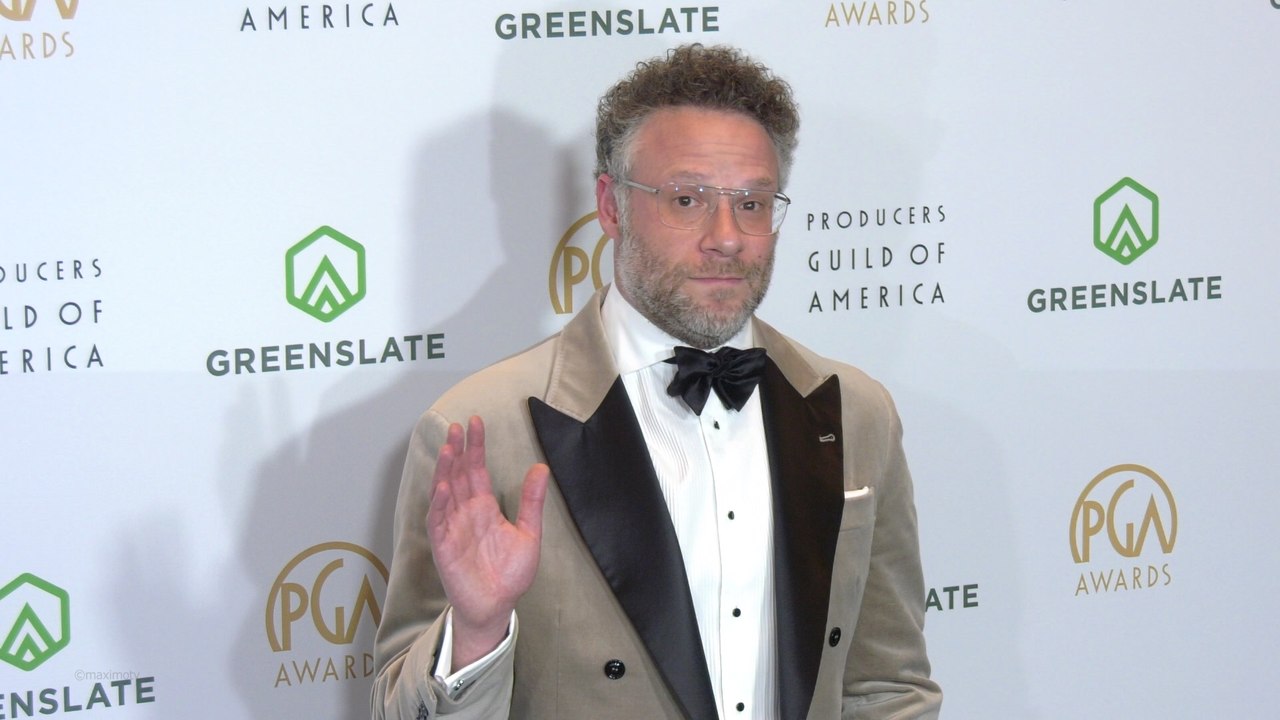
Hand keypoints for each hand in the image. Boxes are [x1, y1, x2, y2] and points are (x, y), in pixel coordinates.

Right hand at [427, 416, 548, 666]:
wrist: (496, 605)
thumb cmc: (509, 573)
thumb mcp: (529, 534)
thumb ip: (532, 502)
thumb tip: (540, 467)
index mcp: (484, 507)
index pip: (477, 469)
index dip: (475, 446)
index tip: (476, 422)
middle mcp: (466, 512)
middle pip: (458, 475)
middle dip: (458, 450)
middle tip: (457, 426)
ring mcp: (452, 527)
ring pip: (445, 492)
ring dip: (445, 471)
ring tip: (449, 448)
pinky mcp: (443, 546)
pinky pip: (438, 520)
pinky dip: (438, 504)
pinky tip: (442, 486)